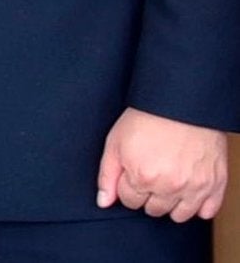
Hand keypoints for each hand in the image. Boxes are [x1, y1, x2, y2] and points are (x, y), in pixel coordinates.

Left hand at [96, 106, 227, 219]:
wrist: (181, 104)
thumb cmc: (147, 119)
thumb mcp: (116, 143)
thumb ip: (107, 175)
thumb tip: (103, 202)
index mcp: (143, 177)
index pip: (130, 201)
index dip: (128, 187)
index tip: (133, 173)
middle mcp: (170, 186)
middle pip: (154, 210)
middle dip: (148, 195)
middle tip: (151, 175)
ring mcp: (195, 187)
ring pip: (179, 215)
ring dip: (171, 204)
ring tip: (168, 183)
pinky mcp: (215, 184)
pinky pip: (207, 212)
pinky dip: (199, 206)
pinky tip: (189, 191)